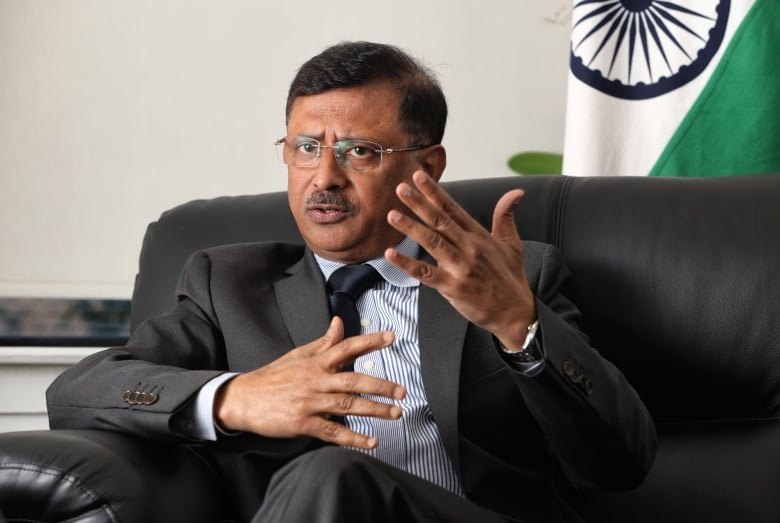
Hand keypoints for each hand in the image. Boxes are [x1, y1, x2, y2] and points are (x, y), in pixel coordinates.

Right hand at [214, 317, 405, 448]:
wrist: (243, 399)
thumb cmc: (272, 377)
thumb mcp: (297, 355)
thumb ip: (323, 342)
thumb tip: (339, 323)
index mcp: (315, 362)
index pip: (346, 347)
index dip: (370, 341)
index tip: (391, 337)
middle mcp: (315, 380)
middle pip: (353, 380)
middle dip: (380, 385)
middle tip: (401, 391)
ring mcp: (309, 402)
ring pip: (347, 406)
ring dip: (374, 410)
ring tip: (395, 413)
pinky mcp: (302, 423)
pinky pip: (333, 432)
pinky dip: (353, 437)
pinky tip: (371, 441)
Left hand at [386, 171, 536, 348]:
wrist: (514, 312)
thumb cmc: (510, 278)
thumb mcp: (512, 244)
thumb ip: (506, 216)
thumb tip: (516, 192)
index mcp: (479, 236)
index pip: (453, 209)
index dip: (435, 192)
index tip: (419, 177)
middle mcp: (469, 248)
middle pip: (440, 221)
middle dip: (419, 203)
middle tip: (401, 188)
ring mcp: (461, 268)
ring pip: (432, 242)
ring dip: (411, 228)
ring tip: (392, 215)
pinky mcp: (452, 287)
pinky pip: (425, 273)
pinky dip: (407, 264)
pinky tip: (391, 254)